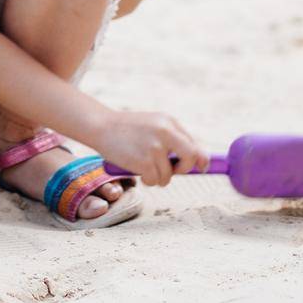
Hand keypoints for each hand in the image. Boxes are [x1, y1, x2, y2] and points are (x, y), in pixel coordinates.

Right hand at [89, 111, 207, 186]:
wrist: (101, 126)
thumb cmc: (128, 129)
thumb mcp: (154, 125)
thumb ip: (173, 138)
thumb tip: (195, 160)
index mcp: (169, 122)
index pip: (194, 145)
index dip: (200, 160)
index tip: (201, 168)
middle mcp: (165, 133)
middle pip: (191, 158)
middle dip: (184, 169)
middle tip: (172, 170)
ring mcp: (155, 147)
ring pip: (168, 175)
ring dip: (158, 176)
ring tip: (144, 166)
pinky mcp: (144, 161)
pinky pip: (154, 180)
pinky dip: (147, 180)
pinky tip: (136, 169)